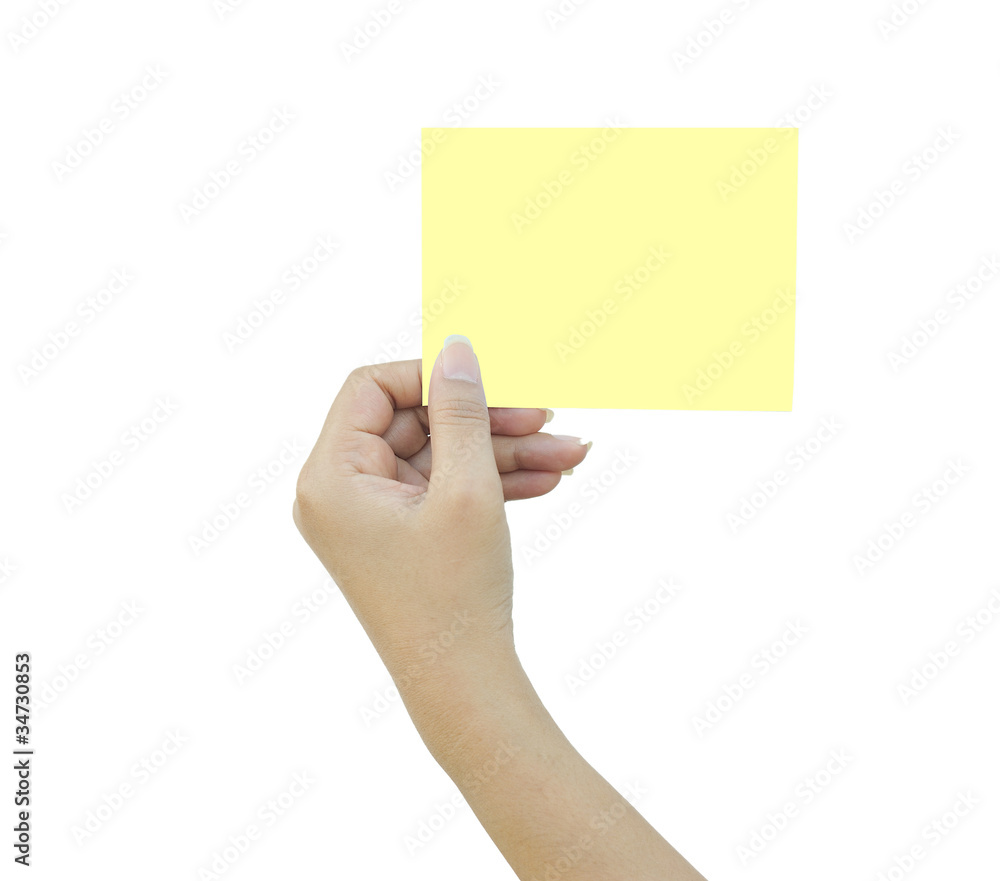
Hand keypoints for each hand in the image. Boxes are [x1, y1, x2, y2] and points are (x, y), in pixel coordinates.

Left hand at [292, 335, 590, 685]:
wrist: (464, 686)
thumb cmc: (456, 595)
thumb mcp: (466, 490)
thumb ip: (462, 411)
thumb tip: (456, 348)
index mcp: (332, 477)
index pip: (372, 387)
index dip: (432, 376)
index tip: (492, 381)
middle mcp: (340, 493)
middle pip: (415, 422)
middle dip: (487, 419)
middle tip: (548, 414)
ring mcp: (371, 516)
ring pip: (440, 456)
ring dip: (504, 451)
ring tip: (571, 451)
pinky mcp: (400, 534)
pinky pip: (444, 488)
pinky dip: (491, 482)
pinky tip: (550, 476)